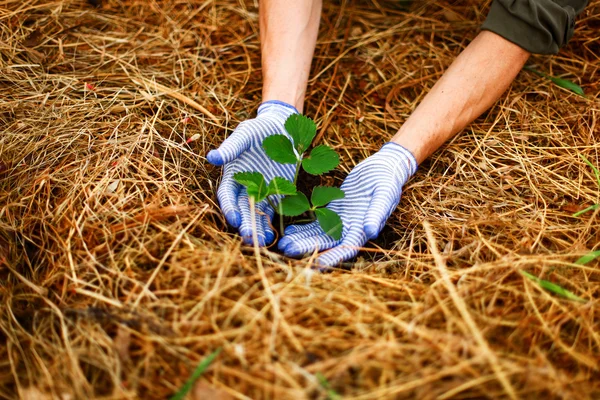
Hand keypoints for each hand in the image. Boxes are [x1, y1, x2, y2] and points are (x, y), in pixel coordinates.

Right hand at [207, 101, 297, 245]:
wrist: (282, 126)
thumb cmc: (259, 129)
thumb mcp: (245, 135)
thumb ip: (231, 148)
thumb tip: (211, 157)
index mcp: (232, 175)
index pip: (227, 195)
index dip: (229, 208)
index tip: (234, 219)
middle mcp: (244, 186)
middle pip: (242, 209)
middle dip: (245, 224)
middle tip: (250, 239)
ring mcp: (261, 191)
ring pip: (257, 214)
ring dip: (258, 229)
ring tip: (261, 243)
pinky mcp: (277, 193)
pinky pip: (273, 211)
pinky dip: (271, 223)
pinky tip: (272, 236)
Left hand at [278, 142, 416, 267]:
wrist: (384, 168)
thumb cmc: (388, 181)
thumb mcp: (385, 195)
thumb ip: (377, 213)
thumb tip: (371, 232)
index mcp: (364, 230)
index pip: (346, 248)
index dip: (331, 257)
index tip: (316, 265)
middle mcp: (351, 230)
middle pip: (326, 244)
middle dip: (307, 249)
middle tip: (287, 251)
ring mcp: (341, 222)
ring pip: (318, 235)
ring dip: (301, 241)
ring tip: (283, 245)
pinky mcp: (334, 211)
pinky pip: (317, 223)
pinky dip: (303, 228)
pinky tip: (288, 232)